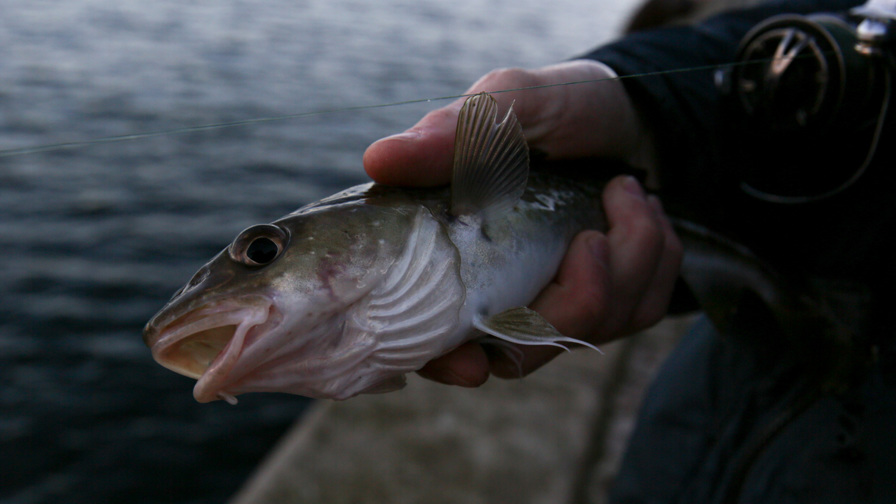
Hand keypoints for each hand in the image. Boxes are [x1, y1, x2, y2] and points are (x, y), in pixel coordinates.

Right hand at [363, 61, 681, 386]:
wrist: (626, 114)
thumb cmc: (557, 108)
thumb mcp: (510, 104)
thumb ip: (454, 133)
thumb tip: (379, 160)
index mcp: (454, 253)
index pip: (429, 336)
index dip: (444, 361)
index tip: (469, 364)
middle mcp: (500, 292)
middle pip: (523, 353)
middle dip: (576, 300)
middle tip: (594, 234)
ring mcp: (556, 306)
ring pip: (588, 332)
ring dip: (627, 262)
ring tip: (624, 192)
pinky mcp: (610, 307)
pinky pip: (638, 312)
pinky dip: (654, 260)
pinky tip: (642, 213)